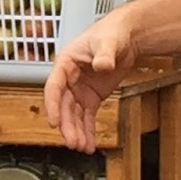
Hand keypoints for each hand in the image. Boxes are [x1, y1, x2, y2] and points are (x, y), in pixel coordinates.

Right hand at [43, 12, 137, 153]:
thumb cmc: (112, 33)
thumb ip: (104, 54)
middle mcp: (69, 79)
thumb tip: (102, 65)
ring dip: (76, 131)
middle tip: (72, 141)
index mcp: (65, 63)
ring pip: (74, 115)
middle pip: (64, 106)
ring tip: (81, 147)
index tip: (54, 122)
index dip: (52, 105)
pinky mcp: (92, 97)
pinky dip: (87, 130)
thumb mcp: (108, 41)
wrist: (127, 36)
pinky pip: (87, 116)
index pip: (54, 86)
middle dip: (67, 125)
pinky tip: (89, 143)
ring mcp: (80, 89)